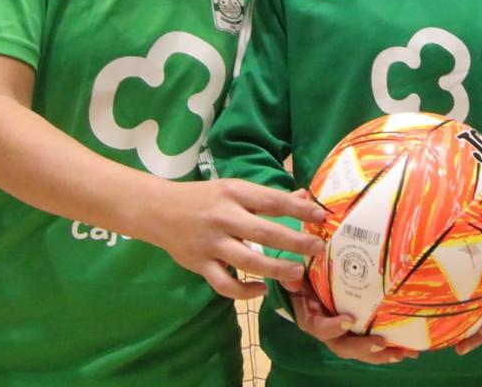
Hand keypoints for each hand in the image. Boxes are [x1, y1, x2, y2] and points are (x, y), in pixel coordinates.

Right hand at [144, 178, 325, 300]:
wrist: (159, 210)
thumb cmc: (204, 198)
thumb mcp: (234, 189)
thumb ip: (267, 197)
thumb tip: (305, 196)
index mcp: (234, 194)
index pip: (272, 201)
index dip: (299, 208)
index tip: (322, 217)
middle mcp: (223, 217)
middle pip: (264, 233)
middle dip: (295, 241)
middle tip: (318, 248)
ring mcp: (210, 243)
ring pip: (247, 261)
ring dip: (275, 269)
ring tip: (297, 273)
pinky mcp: (199, 265)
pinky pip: (225, 284)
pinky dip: (244, 291)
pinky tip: (262, 290)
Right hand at [289, 280, 419, 364]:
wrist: (307, 282)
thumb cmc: (304, 276)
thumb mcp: (296, 273)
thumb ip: (294, 276)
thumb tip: (295, 275)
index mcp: (311, 318)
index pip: (319, 327)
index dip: (333, 327)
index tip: (349, 320)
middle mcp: (327, 331)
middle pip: (344, 346)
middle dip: (364, 348)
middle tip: (383, 342)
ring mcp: (343, 333)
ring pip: (361, 351)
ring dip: (382, 354)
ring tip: (403, 353)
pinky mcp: (357, 331)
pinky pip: (371, 343)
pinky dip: (390, 348)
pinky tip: (409, 349)